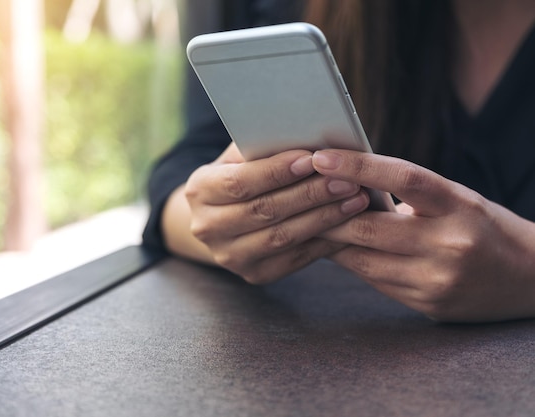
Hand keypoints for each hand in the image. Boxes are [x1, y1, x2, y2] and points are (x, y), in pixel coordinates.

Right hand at [183, 143, 368, 282]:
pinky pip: (294, 258)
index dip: (276, 172)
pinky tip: (347, 224)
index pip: (239, 183)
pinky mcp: (254, 274)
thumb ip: (264, 147)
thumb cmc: (242, 173)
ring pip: (282, 237)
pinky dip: (324, 241)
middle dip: (309, 194)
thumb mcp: (241, 155)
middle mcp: (207, 228)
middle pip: (264, 211)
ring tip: (354, 199)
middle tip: (347, 179)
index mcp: (199, 191)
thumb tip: (307, 137)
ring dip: (323, 218)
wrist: (224, 217)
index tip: (312, 159)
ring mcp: (229, 256)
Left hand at [313, 149, 534, 321]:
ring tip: (309, 225)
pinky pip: (375, 281)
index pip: (402, 179)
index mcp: (458, 205)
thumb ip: (408, 195)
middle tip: (298, 199)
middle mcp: (449, 243)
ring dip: (331, 243)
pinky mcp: (428, 305)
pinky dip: (352, 264)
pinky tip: (339, 251)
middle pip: (369, 228)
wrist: (531, 278)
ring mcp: (437, 279)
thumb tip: (346, 186)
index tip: (320, 157)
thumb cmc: (484, 227)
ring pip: (363, 260)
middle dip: (327, 215)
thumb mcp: (455, 199)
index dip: (357, 166)